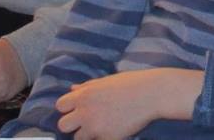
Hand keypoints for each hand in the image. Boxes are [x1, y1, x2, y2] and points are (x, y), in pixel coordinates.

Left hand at [57, 67, 201, 137]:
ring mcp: (96, 127)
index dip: (68, 108)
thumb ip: (87, 86)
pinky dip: (105, 138)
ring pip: (79, 138)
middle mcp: (86, 112)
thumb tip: (72, 89)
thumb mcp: (107, 80)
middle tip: (86, 122)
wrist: (153, 93)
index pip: (60, 106)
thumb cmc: (132, 83)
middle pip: (63, 125)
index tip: (77, 109)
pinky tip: (115, 129)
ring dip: (88, 134)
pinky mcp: (108, 138)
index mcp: (84, 95)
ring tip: (102, 126)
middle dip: (73, 124)